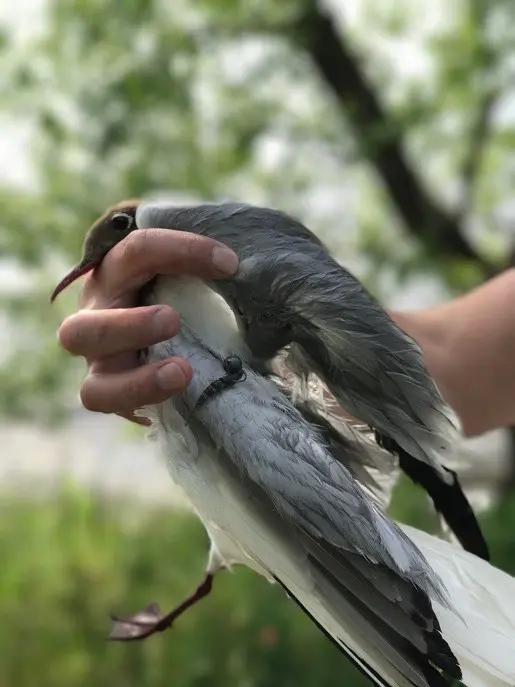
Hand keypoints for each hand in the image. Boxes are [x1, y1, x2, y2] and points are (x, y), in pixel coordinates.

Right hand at [57, 228, 238, 424]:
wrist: (151, 328)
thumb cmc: (172, 289)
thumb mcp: (181, 272)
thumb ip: (201, 271)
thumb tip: (242, 267)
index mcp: (115, 272)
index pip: (138, 250)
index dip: (183, 251)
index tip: (230, 264)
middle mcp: (95, 315)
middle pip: (84, 324)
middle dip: (129, 325)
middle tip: (173, 321)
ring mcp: (96, 358)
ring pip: (91, 381)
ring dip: (135, 378)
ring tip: (181, 372)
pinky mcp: (103, 389)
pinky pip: (104, 402)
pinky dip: (140, 399)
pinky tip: (178, 397)